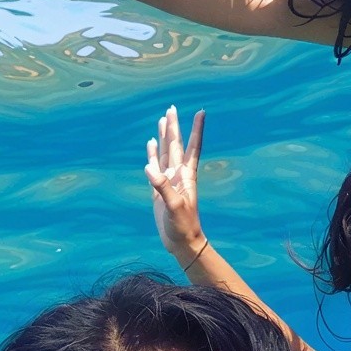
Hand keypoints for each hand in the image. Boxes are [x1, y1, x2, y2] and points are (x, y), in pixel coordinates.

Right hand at [145, 104, 207, 265]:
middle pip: (176, 145)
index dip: (196, 130)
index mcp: (186, 176)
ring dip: (163, 137)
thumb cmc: (183, 225)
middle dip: (174, 127)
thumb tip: (149, 168)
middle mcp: (178, 174)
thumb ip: (162, 186)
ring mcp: (169, 181)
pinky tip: (151, 145)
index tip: (201, 112)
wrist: (182, 241)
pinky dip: (153, 155)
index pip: (192, 147)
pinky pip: (155, 167)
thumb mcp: (174, 206)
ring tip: (162, 120)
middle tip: (172, 108)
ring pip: (165, 153)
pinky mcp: (159, 190)